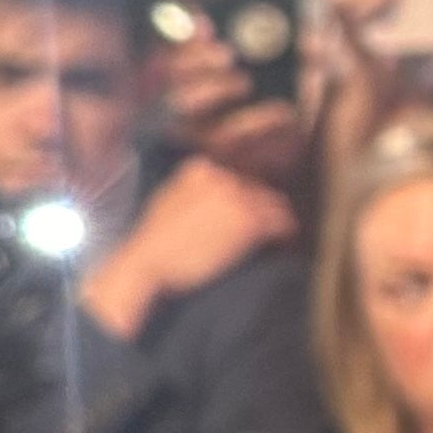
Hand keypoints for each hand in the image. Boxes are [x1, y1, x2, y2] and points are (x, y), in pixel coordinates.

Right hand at [80, 157, 295, 338]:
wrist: (148, 262)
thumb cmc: (153, 242)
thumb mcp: (167, 202)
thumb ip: (190, 193)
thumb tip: (205, 200)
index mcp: (200, 170)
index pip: (235, 178)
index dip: (245, 197)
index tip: (249, 211)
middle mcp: (222, 178)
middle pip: (256, 189)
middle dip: (262, 208)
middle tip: (269, 227)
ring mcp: (237, 197)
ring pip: (272, 203)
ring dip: (278, 219)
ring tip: (282, 234)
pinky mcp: (248, 221)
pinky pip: (279, 222)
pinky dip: (285, 232)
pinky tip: (284, 241)